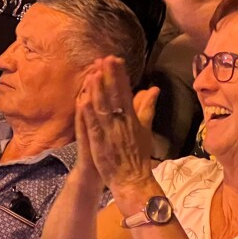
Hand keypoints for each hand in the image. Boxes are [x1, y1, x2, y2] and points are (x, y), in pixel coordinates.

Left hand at [76, 57, 158, 191]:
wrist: (133, 180)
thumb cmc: (138, 154)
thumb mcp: (145, 129)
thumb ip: (147, 107)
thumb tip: (154, 88)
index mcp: (132, 118)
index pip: (125, 92)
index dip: (120, 76)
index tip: (115, 59)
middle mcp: (122, 122)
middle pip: (114, 96)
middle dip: (109, 77)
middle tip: (104, 59)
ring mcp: (110, 132)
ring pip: (102, 108)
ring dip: (98, 91)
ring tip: (93, 73)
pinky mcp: (99, 143)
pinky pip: (93, 126)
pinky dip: (88, 114)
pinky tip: (83, 100)